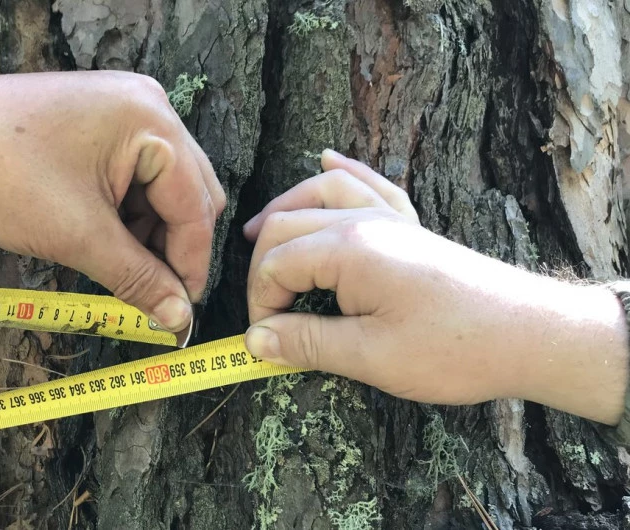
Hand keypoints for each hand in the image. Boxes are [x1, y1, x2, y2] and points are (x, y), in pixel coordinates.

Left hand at [0, 71, 224, 330]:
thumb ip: (136, 278)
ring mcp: (131, 108)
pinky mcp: (109, 119)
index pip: (195, 206)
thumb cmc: (6, 176)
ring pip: (167, 187)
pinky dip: (132, 211)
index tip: (182, 313)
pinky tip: (109, 237)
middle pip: (192, 192)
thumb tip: (178, 320)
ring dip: (153, 231)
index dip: (192, 263)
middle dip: (175, 246)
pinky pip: (141, 173)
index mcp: (152, 124)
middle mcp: (152, 107)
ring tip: (123, 266)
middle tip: (156, 293)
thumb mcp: (77, 235)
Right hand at [243, 150, 627, 423]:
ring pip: (321, 191)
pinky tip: (326, 158)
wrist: (529, 333)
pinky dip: (343, 170)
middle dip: (262, 265)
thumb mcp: (371, 356)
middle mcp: (364, 220)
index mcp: (349, 250)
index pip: (274, 264)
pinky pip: (370, 182)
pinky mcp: (410, 225)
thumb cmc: (454, 347)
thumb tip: (257, 341)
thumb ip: (306, 343)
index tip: (268, 343)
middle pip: (286, 223)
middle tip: (265, 311)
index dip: (261, 305)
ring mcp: (390, 218)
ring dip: (285, 209)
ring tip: (255, 233)